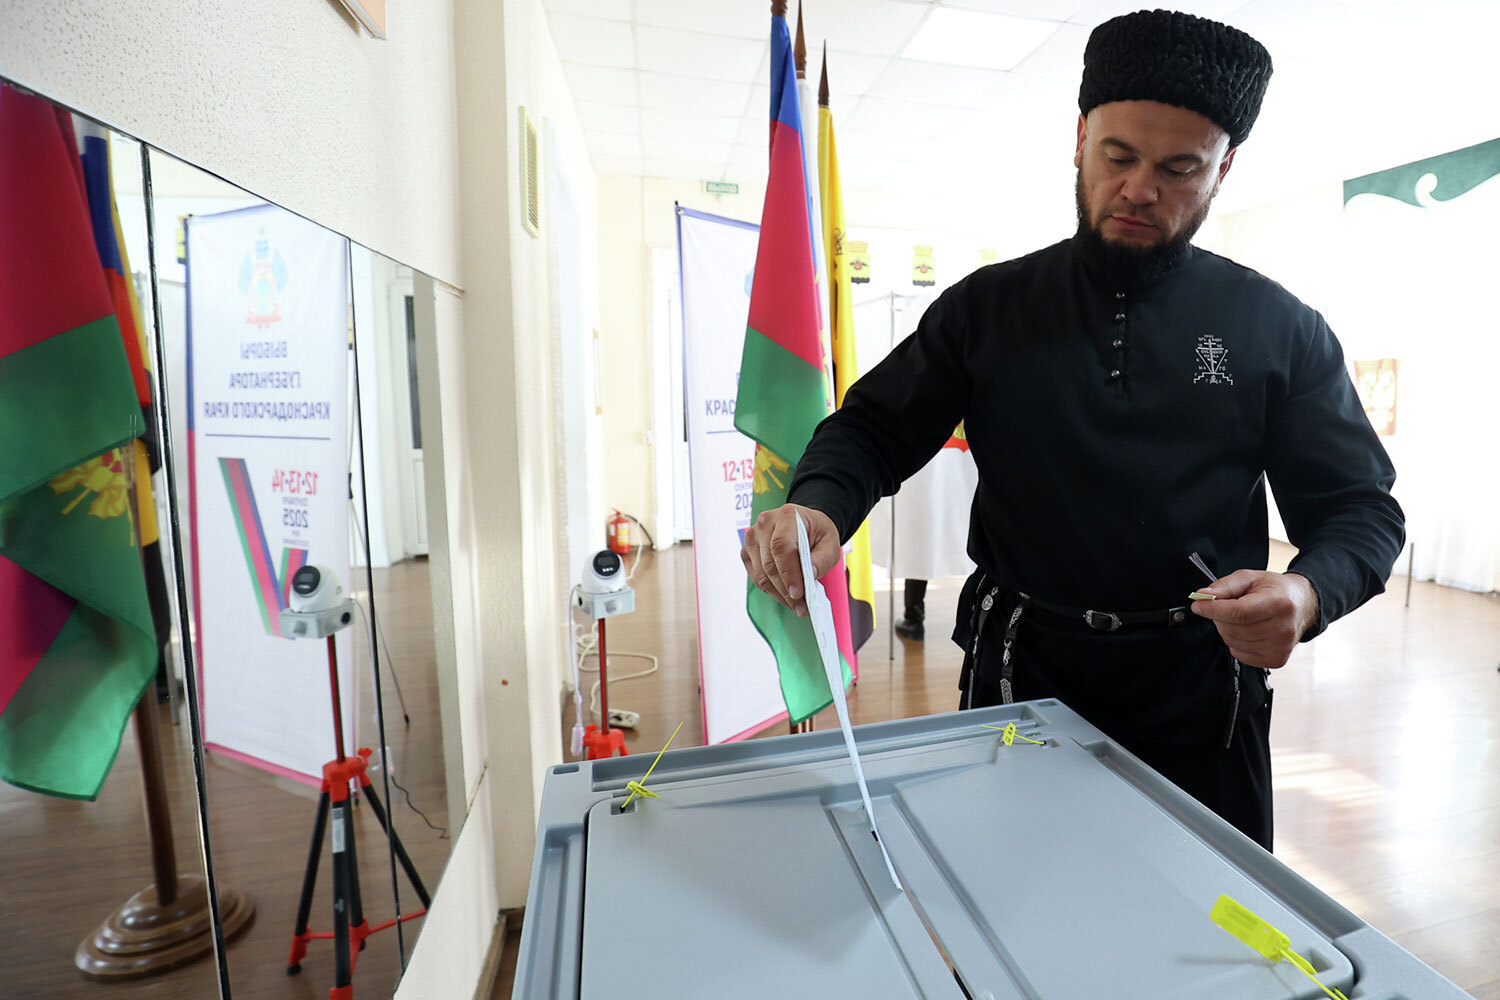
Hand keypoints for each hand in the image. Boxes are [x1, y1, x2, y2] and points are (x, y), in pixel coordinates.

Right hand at [740, 504, 840, 617]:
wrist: (806, 525)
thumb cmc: (817, 533)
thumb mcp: (830, 543)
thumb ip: (823, 558)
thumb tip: (811, 575)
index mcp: (787, 516)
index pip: (781, 546)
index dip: (789, 572)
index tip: (799, 593)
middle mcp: (764, 524)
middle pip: (770, 564)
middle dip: (786, 590)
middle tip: (802, 607)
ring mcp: (752, 538)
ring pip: (761, 574)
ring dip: (779, 594)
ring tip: (797, 606)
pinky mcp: (747, 552)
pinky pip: (756, 577)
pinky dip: (771, 591)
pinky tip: (786, 597)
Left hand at [1190, 571, 1318, 668]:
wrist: (1302, 605)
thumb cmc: (1274, 590)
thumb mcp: (1250, 578)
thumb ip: (1225, 586)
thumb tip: (1203, 595)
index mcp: (1280, 603)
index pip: (1239, 612)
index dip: (1213, 610)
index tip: (1198, 605)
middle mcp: (1284, 628)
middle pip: (1234, 630)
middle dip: (1219, 618)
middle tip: (1223, 608)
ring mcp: (1282, 647)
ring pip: (1234, 643)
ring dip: (1227, 630)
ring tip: (1237, 618)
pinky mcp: (1277, 659)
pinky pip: (1241, 655)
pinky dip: (1236, 643)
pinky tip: (1246, 631)